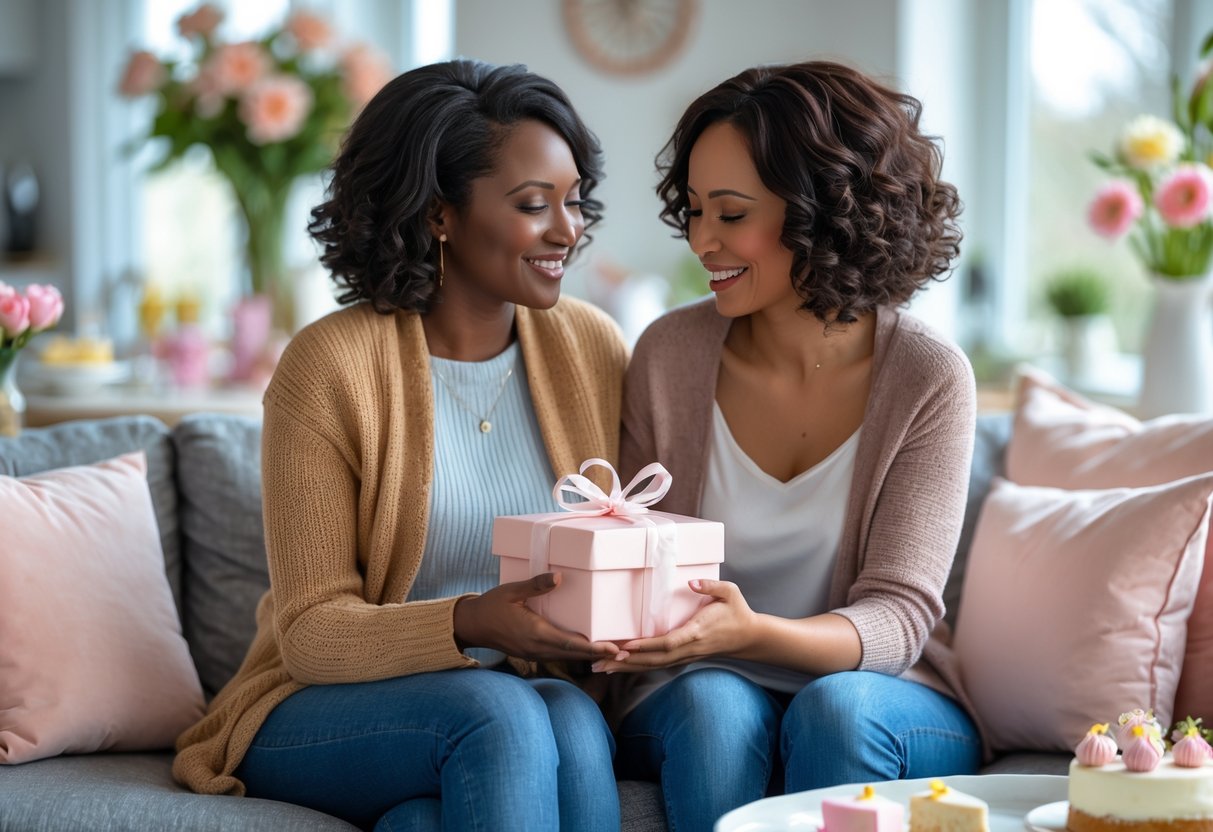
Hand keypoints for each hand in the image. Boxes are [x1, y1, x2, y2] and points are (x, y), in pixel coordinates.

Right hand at [453, 572, 620, 660]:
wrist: (471, 625)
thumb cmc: (491, 606)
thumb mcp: (512, 591)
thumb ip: (536, 585)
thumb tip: (558, 578)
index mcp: (535, 633)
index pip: (571, 644)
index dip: (594, 647)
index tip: (614, 648)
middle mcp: (537, 647)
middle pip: (575, 654)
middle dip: (600, 654)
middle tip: (626, 652)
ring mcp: (534, 653)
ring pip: (567, 657)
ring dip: (589, 655)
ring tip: (613, 652)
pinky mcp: (532, 652)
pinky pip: (558, 655)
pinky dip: (575, 654)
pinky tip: (587, 649)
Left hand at [591, 578, 756, 672]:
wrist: (748, 638)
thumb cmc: (737, 612)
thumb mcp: (730, 593)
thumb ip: (711, 586)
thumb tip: (692, 582)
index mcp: (697, 631)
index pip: (668, 642)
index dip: (647, 645)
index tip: (626, 646)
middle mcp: (689, 648)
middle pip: (654, 659)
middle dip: (626, 662)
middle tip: (599, 661)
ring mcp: (686, 655)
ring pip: (653, 665)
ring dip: (627, 668)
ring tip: (600, 667)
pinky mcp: (683, 657)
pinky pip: (657, 664)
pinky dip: (637, 667)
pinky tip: (620, 667)